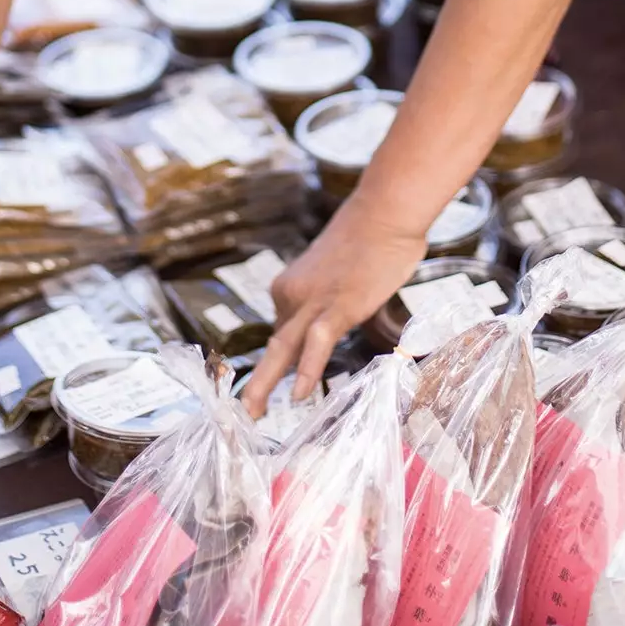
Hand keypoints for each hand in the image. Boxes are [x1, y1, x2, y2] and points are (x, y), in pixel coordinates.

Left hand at [242, 197, 426, 415]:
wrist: (384, 211)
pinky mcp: (340, 305)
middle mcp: (293, 295)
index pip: (283, 334)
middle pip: (272, 347)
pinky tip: (300, 395)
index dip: (280, 366)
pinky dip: (307, 369)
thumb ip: (326, 301)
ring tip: (252, 414)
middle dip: (255, 385)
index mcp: (290, 288)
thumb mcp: (334, 274)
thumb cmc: (368, 239)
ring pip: (284, 349)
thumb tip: (329, 322)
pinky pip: (318, 342)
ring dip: (265, 384)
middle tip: (240, 415)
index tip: (275, 390)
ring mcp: (314, 301)